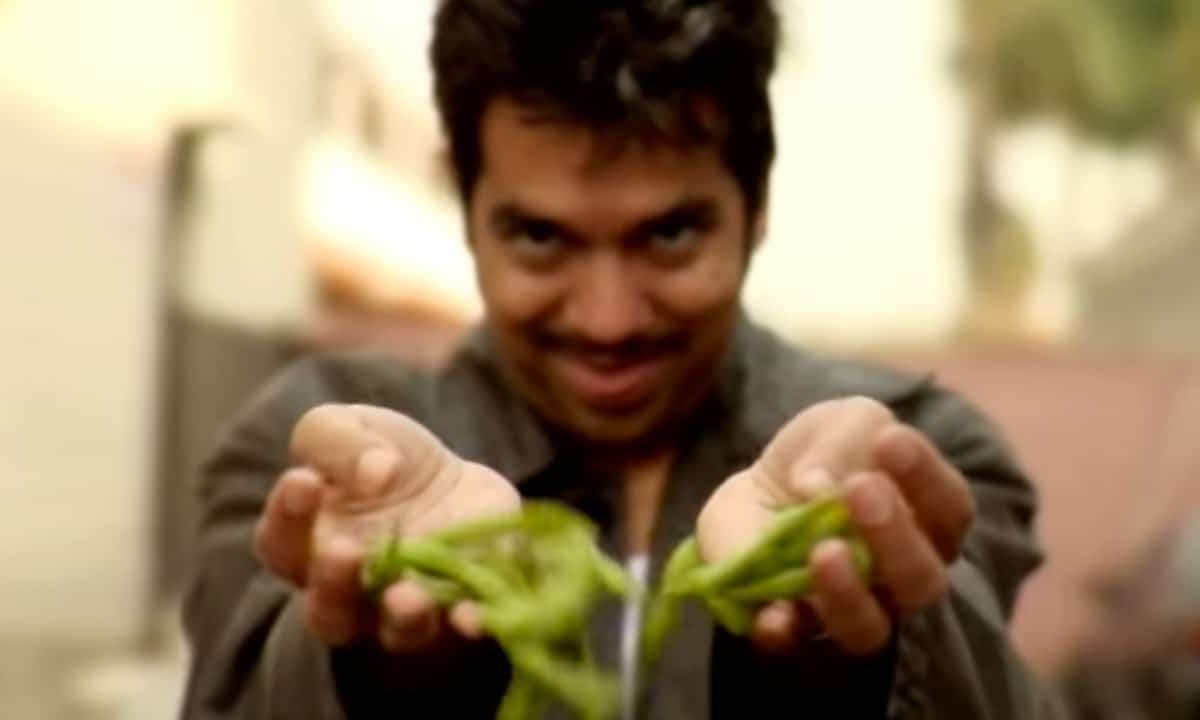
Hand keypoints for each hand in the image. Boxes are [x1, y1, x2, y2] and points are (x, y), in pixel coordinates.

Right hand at [254, 404, 520, 653]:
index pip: (280, 541)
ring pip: (392, 630)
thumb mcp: (352, 426)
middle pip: (327, 608)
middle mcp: (350, 590)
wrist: (455, 485)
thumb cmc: (385, 458)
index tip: (306, 481)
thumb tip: (376, 471)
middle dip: (333, 581)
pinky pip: (459, 627)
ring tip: (407, 595)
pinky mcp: (459, 608)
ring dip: (400, 616)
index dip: (288, 515)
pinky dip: (465, 622)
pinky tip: (473, 614)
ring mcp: (405, 607)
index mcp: (307, 544)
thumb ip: (339, 441)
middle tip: (344, 550)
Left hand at [697, 396, 974, 654]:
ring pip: (869, 627)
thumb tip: (816, 485)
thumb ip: (846, 439)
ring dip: (848, 591)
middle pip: (922, 579)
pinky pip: (793, 641)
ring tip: (824, 551)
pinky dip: (783, 628)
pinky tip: (772, 612)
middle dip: (894, 534)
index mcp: (928, 521)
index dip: (925, 477)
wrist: (758, 493)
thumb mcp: (840, 423)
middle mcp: (900, 577)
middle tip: (859, 488)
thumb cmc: (823, 457)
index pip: (950, 510)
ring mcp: (849, 608)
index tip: (888, 441)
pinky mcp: (792, 625)